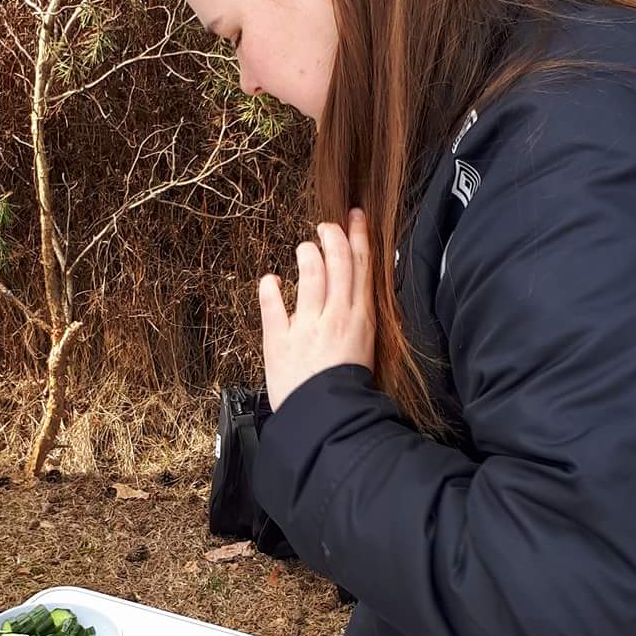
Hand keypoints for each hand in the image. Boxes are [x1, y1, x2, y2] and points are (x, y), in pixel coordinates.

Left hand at [260, 209, 375, 412]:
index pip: (361, 268)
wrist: (329, 418)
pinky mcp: (280, 341)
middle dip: (332, 237)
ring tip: (303, 247)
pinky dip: (270, 289)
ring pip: (310, 275)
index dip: (358, 238)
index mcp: (360, 319)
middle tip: (325, 225)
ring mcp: (307, 326)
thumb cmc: (347, 389)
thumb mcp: (365, 348)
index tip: (355, 218)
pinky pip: (273, 306)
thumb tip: (353, 293)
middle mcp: (335, 316)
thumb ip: (357, 319)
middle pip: (337, 263)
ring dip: (307, 254)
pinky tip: (270, 279)